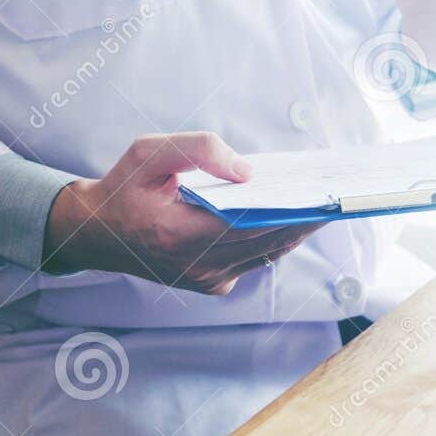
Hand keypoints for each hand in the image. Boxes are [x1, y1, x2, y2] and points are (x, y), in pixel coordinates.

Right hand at [43, 132, 320, 294]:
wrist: (97, 234)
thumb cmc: (124, 187)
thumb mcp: (149, 152)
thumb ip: (199, 150)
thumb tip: (248, 170)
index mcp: (179, 234)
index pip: (252, 226)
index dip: (294, 213)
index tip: (326, 198)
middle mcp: (197, 266)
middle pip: (268, 242)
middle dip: (305, 218)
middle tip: (338, 196)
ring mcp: (207, 280)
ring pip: (267, 255)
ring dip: (296, 230)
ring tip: (325, 203)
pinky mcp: (212, 285)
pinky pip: (254, 261)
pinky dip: (274, 238)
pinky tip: (294, 215)